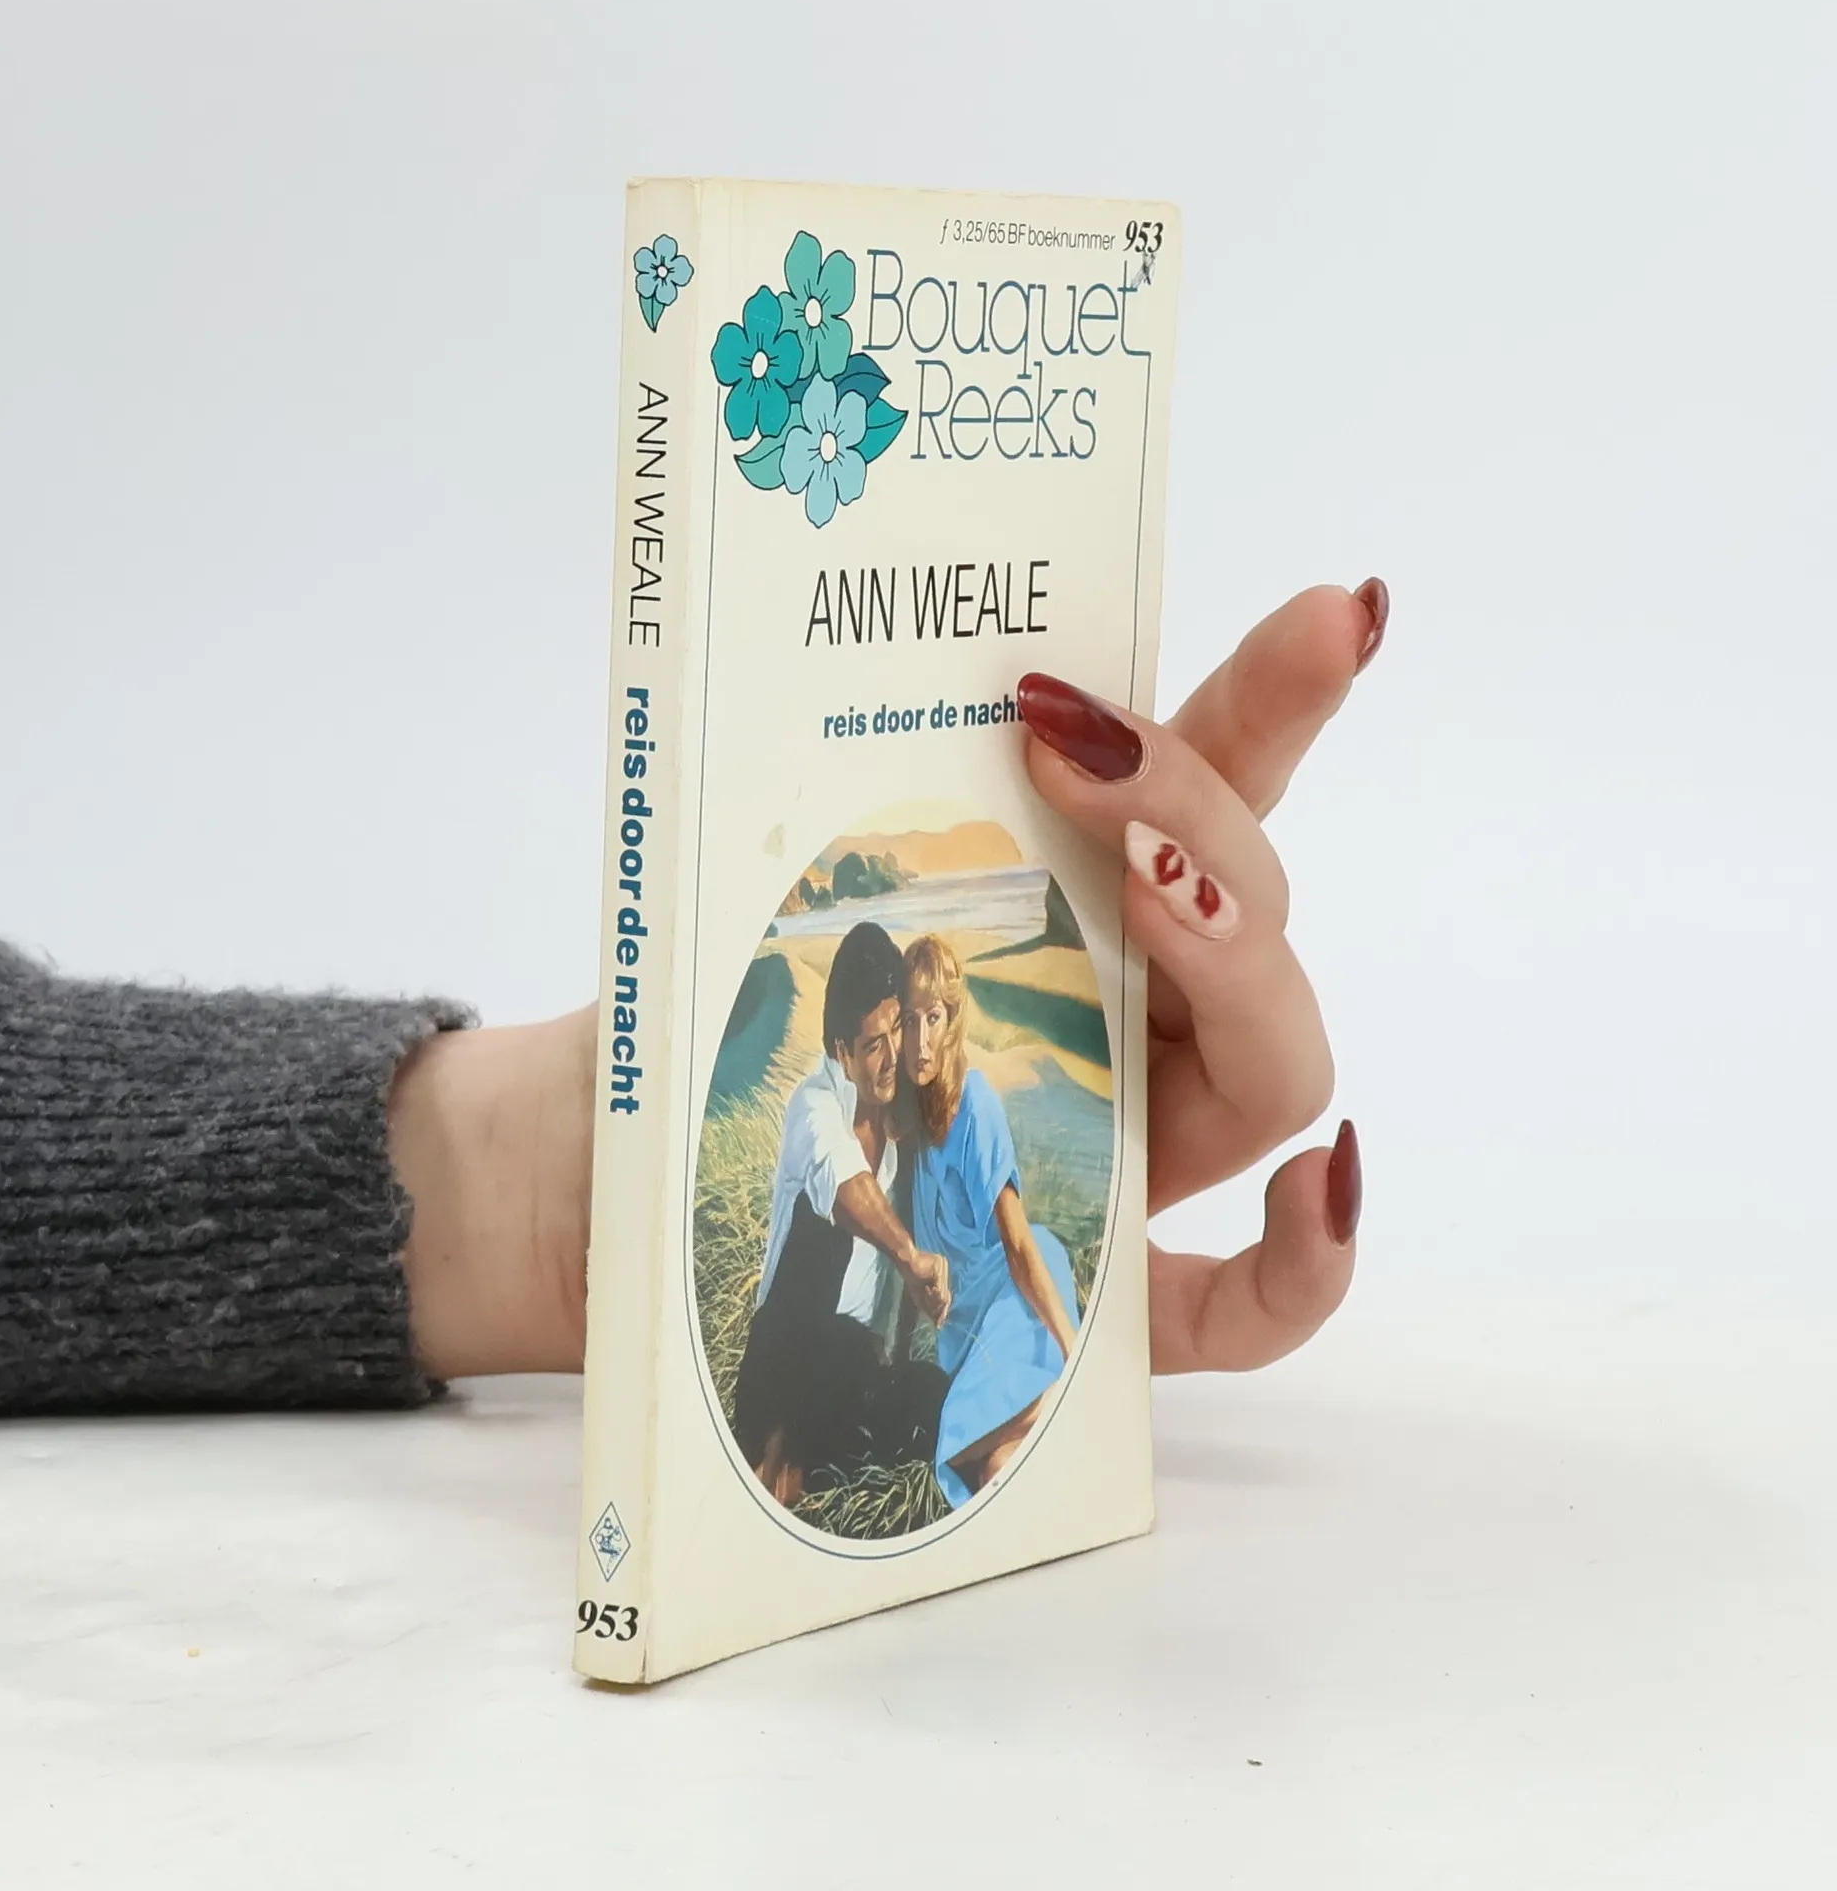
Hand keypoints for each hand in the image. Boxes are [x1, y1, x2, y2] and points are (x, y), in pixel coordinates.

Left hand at [392, 584, 1382, 1381]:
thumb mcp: (723, 892)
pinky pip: (1245, 1306)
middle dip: (1201, 817)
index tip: (1332, 613)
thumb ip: (794, 814)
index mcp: (1054, 910)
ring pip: (1269, 1070)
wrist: (588, 1182)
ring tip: (1154, 900)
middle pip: (1249, 917)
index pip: (1191, 791)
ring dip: (1246, 971)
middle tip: (1089, 760)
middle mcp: (1114, 1021)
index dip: (1272, 707)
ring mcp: (1120, 1155)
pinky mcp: (1089, 1293)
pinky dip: (1311, 1254)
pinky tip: (1319, 1178)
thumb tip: (805, 672)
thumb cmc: (665, 1030)